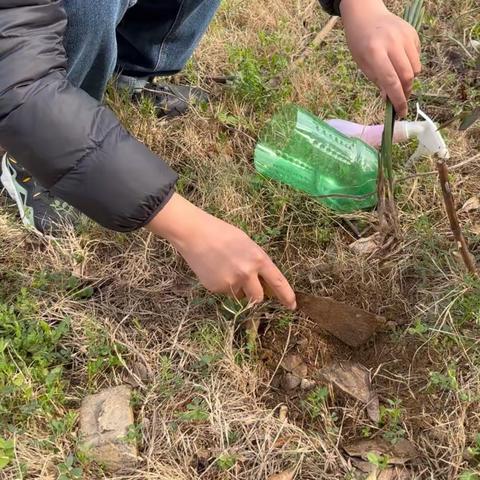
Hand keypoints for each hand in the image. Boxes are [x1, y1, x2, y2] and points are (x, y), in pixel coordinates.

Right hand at [147, 193, 295, 308]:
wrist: (194, 234)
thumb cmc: (222, 233)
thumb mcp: (247, 244)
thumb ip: (256, 262)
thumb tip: (262, 281)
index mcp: (258, 259)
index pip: (278, 282)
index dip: (287, 296)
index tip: (292, 305)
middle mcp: (247, 274)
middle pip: (258, 297)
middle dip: (256, 295)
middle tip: (249, 287)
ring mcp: (230, 283)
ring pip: (239, 295)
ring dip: (237, 288)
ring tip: (225, 268)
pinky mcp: (216, 288)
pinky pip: (225, 292)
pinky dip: (223, 285)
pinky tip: (214, 269)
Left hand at [340, 0, 420, 116]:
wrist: (366, 14)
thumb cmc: (360, 43)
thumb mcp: (363, 64)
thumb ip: (378, 81)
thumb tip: (390, 99)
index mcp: (375, 53)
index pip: (391, 82)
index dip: (398, 100)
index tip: (401, 113)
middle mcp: (392, 43)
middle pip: (407, 76)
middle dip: (406, 92)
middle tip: (400, 99)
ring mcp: (404, 36)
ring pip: (416, 68)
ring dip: (409, 80)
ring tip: (398, 80)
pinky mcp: (412, 32)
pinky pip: (417, 57)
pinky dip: (411, 65)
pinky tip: (399, 62)